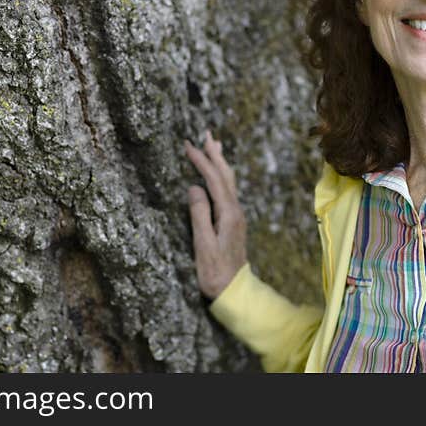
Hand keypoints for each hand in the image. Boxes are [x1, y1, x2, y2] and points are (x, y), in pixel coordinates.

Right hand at [183, 131, 247, 299]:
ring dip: (221, 162)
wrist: (234, 291)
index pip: (214, 180)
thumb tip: (194, 187)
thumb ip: (199, 215)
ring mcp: (236, 216)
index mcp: (228, 214)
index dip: (202, 161)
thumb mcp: (202, 244)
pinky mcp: (233, 222)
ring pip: (229, 182)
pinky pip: (228, 191)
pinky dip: (221, 176)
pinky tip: (218, 175)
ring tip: (215, 146)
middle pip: (226, 176)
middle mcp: (236, 211)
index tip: (189, 146)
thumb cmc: (214, 272)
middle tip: (207, 134)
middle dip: (215, 154)